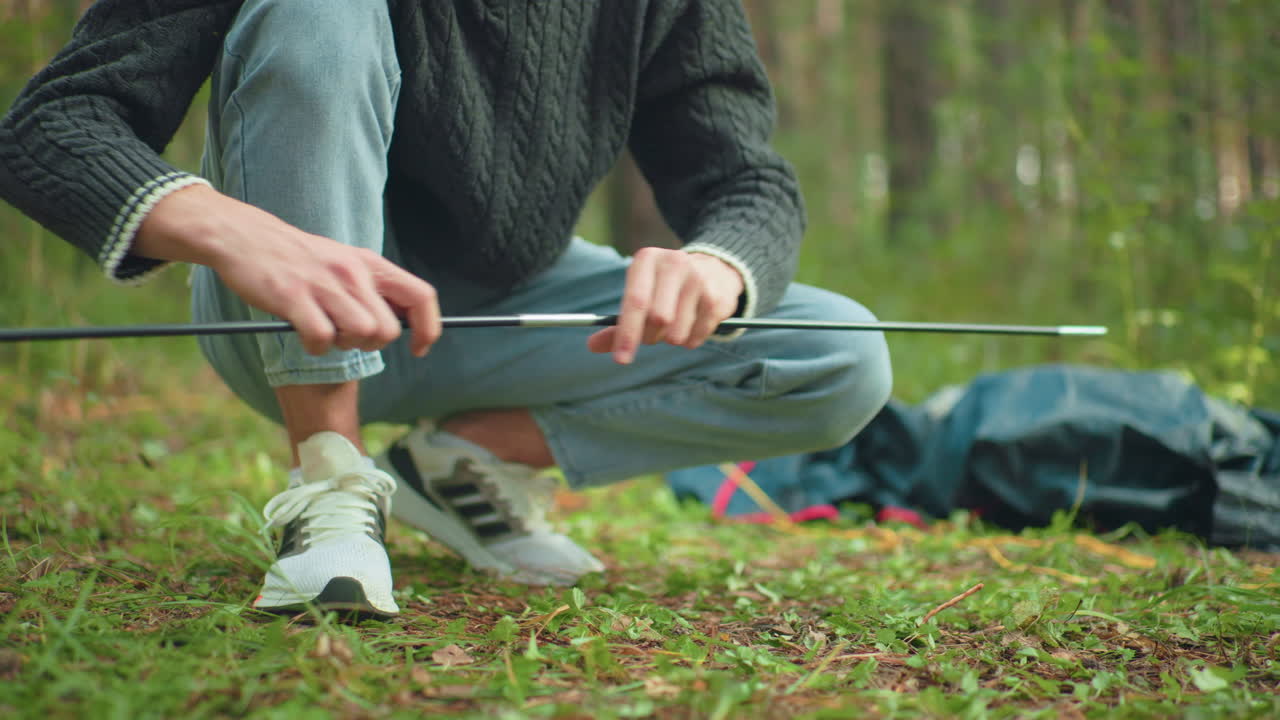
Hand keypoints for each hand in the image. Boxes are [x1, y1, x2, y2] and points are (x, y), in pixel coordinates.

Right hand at [135, 185, 441, 356]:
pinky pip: (322, 339)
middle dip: (371, 344)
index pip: (421, 296)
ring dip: (344, 345)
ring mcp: (324, 283)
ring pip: (362, 334)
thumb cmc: (298, 259)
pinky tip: (303, 334)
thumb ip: (372, 288)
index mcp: (369, 263)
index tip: (418, 349)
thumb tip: (405, 322)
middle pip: (389, 329)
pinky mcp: (294, 296)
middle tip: (347, 335)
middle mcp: (353, 271)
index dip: (428, 329)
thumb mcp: (344, 263)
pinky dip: (315, 347)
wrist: (244, 237)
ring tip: (325, 332)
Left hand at [587, 248, 743, 363]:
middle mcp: (674, 263)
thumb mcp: (641, 295)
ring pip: (676, 332)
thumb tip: (592, 345)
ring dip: (671, 340)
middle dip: (650, 337)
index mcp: (647, 259)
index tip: (621, 359)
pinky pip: (695, 337)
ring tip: (674, 325)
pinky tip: (692, 324)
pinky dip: (689, 341)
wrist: (714, 271)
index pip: (635, 301)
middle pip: (657, 319)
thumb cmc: (666, 288)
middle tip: (652, 335)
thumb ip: (619, 322)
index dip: (627, 333)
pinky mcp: (716, 297)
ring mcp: (698, 279)